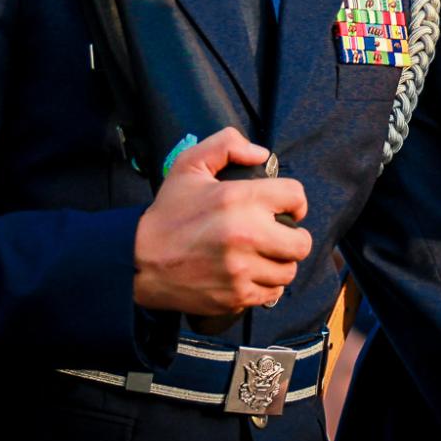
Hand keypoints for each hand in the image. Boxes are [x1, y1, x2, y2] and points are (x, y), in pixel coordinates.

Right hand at [132, 128, 311, 317]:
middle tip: (277, 236)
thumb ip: (226, 145)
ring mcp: (242, 270)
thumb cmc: (168, 213)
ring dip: (279, 263)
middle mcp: (246, 235)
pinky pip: (271, 293)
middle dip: (293, 237)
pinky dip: (266, 285)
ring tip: (263, 256)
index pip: (296, 196)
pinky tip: (250, 274)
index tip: (284, 208)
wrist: (138, 261)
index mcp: (239, 199)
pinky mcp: (236, 296)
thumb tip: (261, 154)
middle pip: (301, 243)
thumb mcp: (189, 165)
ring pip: (288, 271)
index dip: (294, 201)